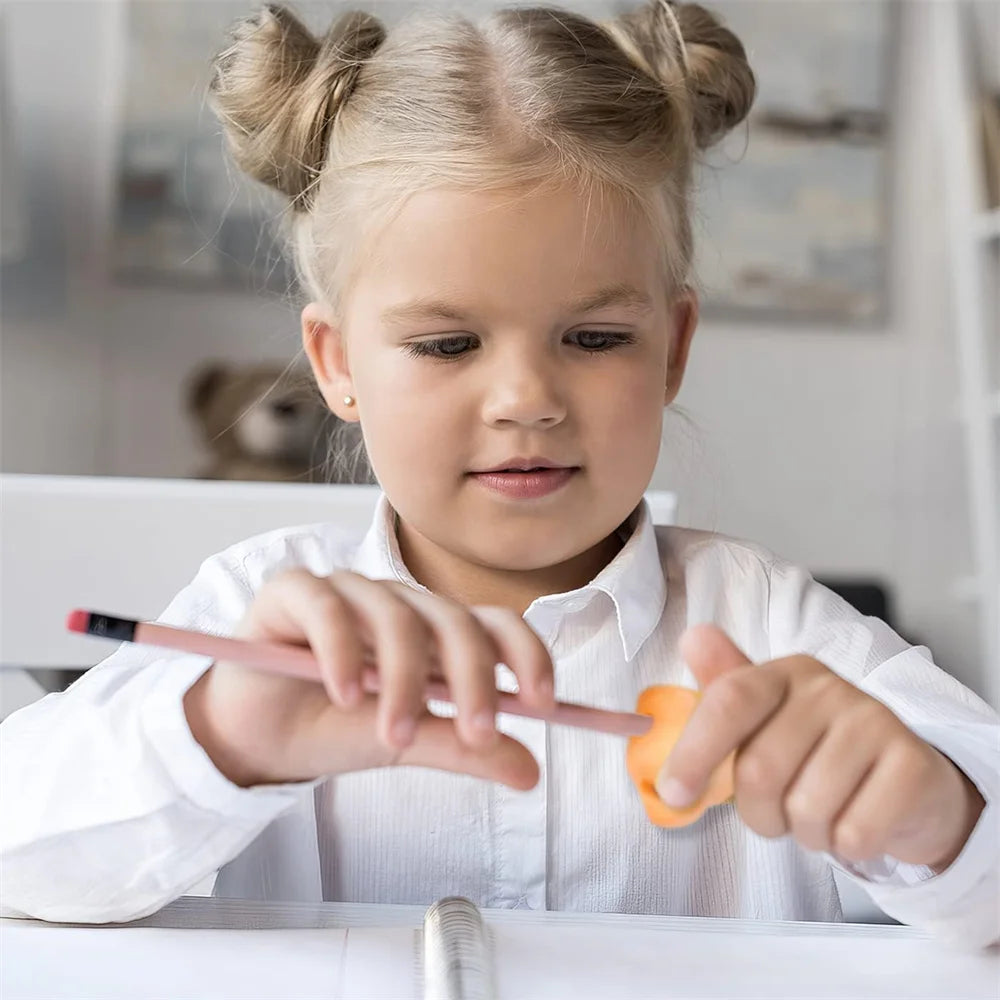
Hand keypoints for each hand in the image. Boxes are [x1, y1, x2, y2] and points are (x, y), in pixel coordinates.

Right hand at [184, 568, 554, 789]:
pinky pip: (328, 605)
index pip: (494, 625)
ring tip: (396, 733)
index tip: (543, 703)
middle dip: (472, 677)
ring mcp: (349, 592)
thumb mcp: (406, 742)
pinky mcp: (295, 591)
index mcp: (435, 632)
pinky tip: (345, 694)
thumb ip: (462, 747)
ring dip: (404, 677)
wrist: (255, 739)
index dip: (526, 654)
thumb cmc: (333, 729)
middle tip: (476, 733)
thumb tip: (532, 771)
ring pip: (395, 613)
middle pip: (452, 619)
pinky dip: (341, 649)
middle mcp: (399, 604)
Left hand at [656, 624, 983, 870]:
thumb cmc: (820, 754)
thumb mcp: (769, 722)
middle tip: (775, 815)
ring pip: (806, 809)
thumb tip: (692, 636)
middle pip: (759, 769)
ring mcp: (875, 721)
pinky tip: (856, 823)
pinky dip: (846, 845)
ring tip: (821, 816)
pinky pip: (854, 833)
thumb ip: (725, 691)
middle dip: (757, 813)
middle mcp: (829, 688)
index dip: (695, 750)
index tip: (674, 794)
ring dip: (804, 832)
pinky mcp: (913, 765)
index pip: (730, 700)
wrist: (909, 786)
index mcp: (785, 673)